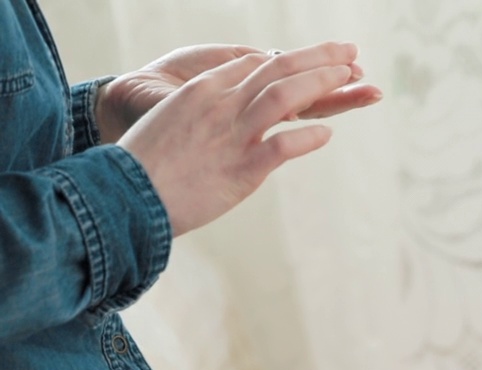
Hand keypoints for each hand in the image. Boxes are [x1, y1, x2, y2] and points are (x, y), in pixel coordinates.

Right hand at [117, 42, 381, 235]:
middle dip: (317, 58)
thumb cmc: (143, 165)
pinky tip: (327, 135)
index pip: (255, 65)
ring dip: (321, 83)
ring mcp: (231, 136)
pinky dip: (308, 138)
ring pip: (284, 97)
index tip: (316, 61)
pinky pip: (282, 146)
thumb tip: (223, 111)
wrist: (123, 196)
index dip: (290, 61)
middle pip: (277, 70)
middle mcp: (220, 106)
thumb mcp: (170, 123)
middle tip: (349, 53)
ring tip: (350, 78)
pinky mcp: (240, 170)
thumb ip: (199, 112)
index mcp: (203, 91)